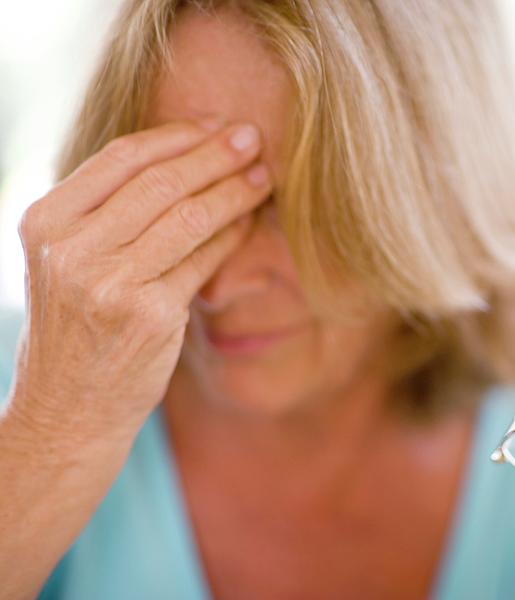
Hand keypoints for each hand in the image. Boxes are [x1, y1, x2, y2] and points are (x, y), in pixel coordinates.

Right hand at [9, 119, 270, 437]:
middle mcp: (73, 248)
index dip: (176, 136)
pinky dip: (232, 235)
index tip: (213, 125)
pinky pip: (204, 259)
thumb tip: (182, 158)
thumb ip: (106, 213)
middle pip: (161, 181)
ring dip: (234, 190)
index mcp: (46, 222)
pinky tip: (249, 220)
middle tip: (252, 137)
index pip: (122, 158)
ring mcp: (111, 283)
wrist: (68, 408)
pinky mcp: (150, 315)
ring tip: (264, 174)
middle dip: (215, 155)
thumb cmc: (76, 329)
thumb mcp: (66, 262)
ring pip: (189, 217)